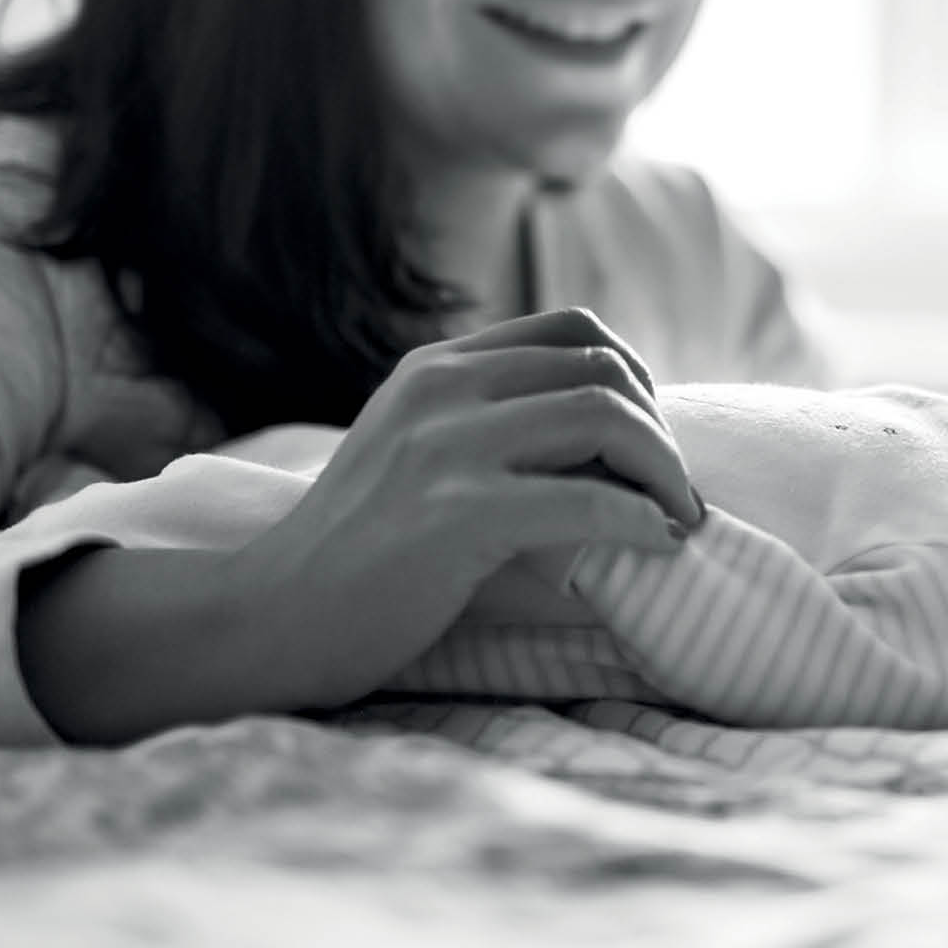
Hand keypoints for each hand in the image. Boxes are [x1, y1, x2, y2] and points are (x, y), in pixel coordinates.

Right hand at [227, 308, 700, 710]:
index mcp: (436, 368)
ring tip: (676, 518)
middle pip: (603, 368)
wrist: (270, 618)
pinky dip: (642, 521)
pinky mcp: (456, 514)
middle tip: (675, 492)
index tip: (650, 439)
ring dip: (665, 470)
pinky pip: (588, 501)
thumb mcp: (417, 454)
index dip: (635, 377)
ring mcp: (446, 447)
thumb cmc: (360, 556)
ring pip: (605, 417)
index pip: (573, 328)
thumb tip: (610, 433)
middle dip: (660, 429)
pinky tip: (655, 545)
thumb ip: (488, 425)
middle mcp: (441, 389)